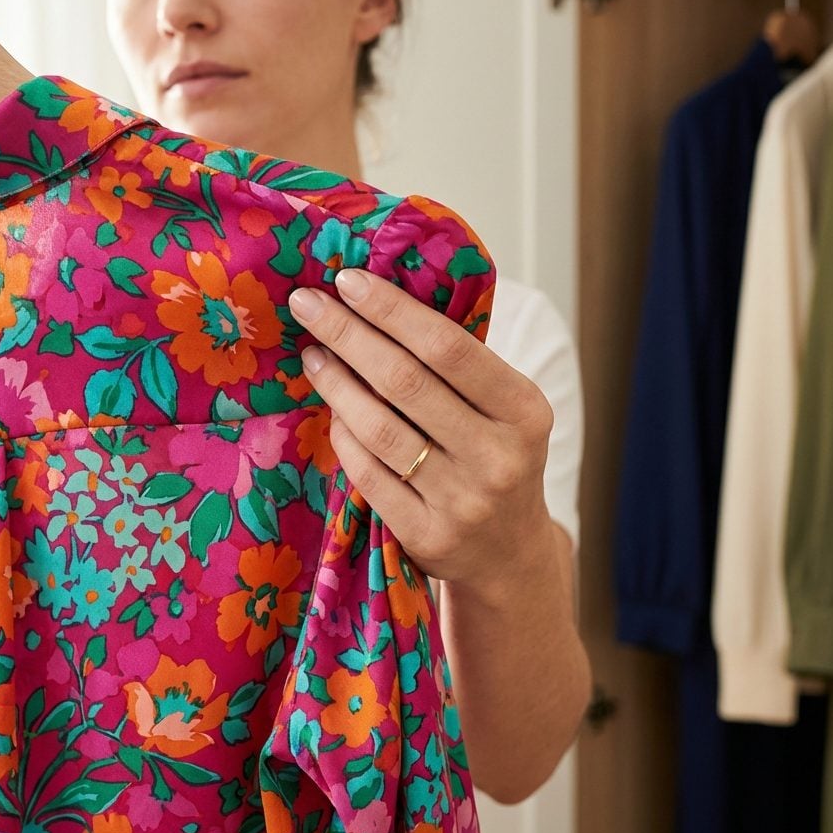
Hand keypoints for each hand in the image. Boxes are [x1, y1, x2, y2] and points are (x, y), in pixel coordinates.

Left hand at [288, 267, 555, 593]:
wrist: (510, 552)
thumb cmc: (498, 457)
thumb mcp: (506, 409)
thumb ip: (461, 365)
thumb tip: (381, 298)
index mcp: (524, 411)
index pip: (448, 348)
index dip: (392, 310)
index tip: (348, 280)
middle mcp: (498, 457)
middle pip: (405, 382)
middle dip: (348, 334)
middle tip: (307, 303)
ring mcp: (462, 501)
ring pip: (378, 428)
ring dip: (336, 383)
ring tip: (312, 353)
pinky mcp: (426, 534)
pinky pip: (367, 472)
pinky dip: (343, 434)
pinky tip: (332, 408)